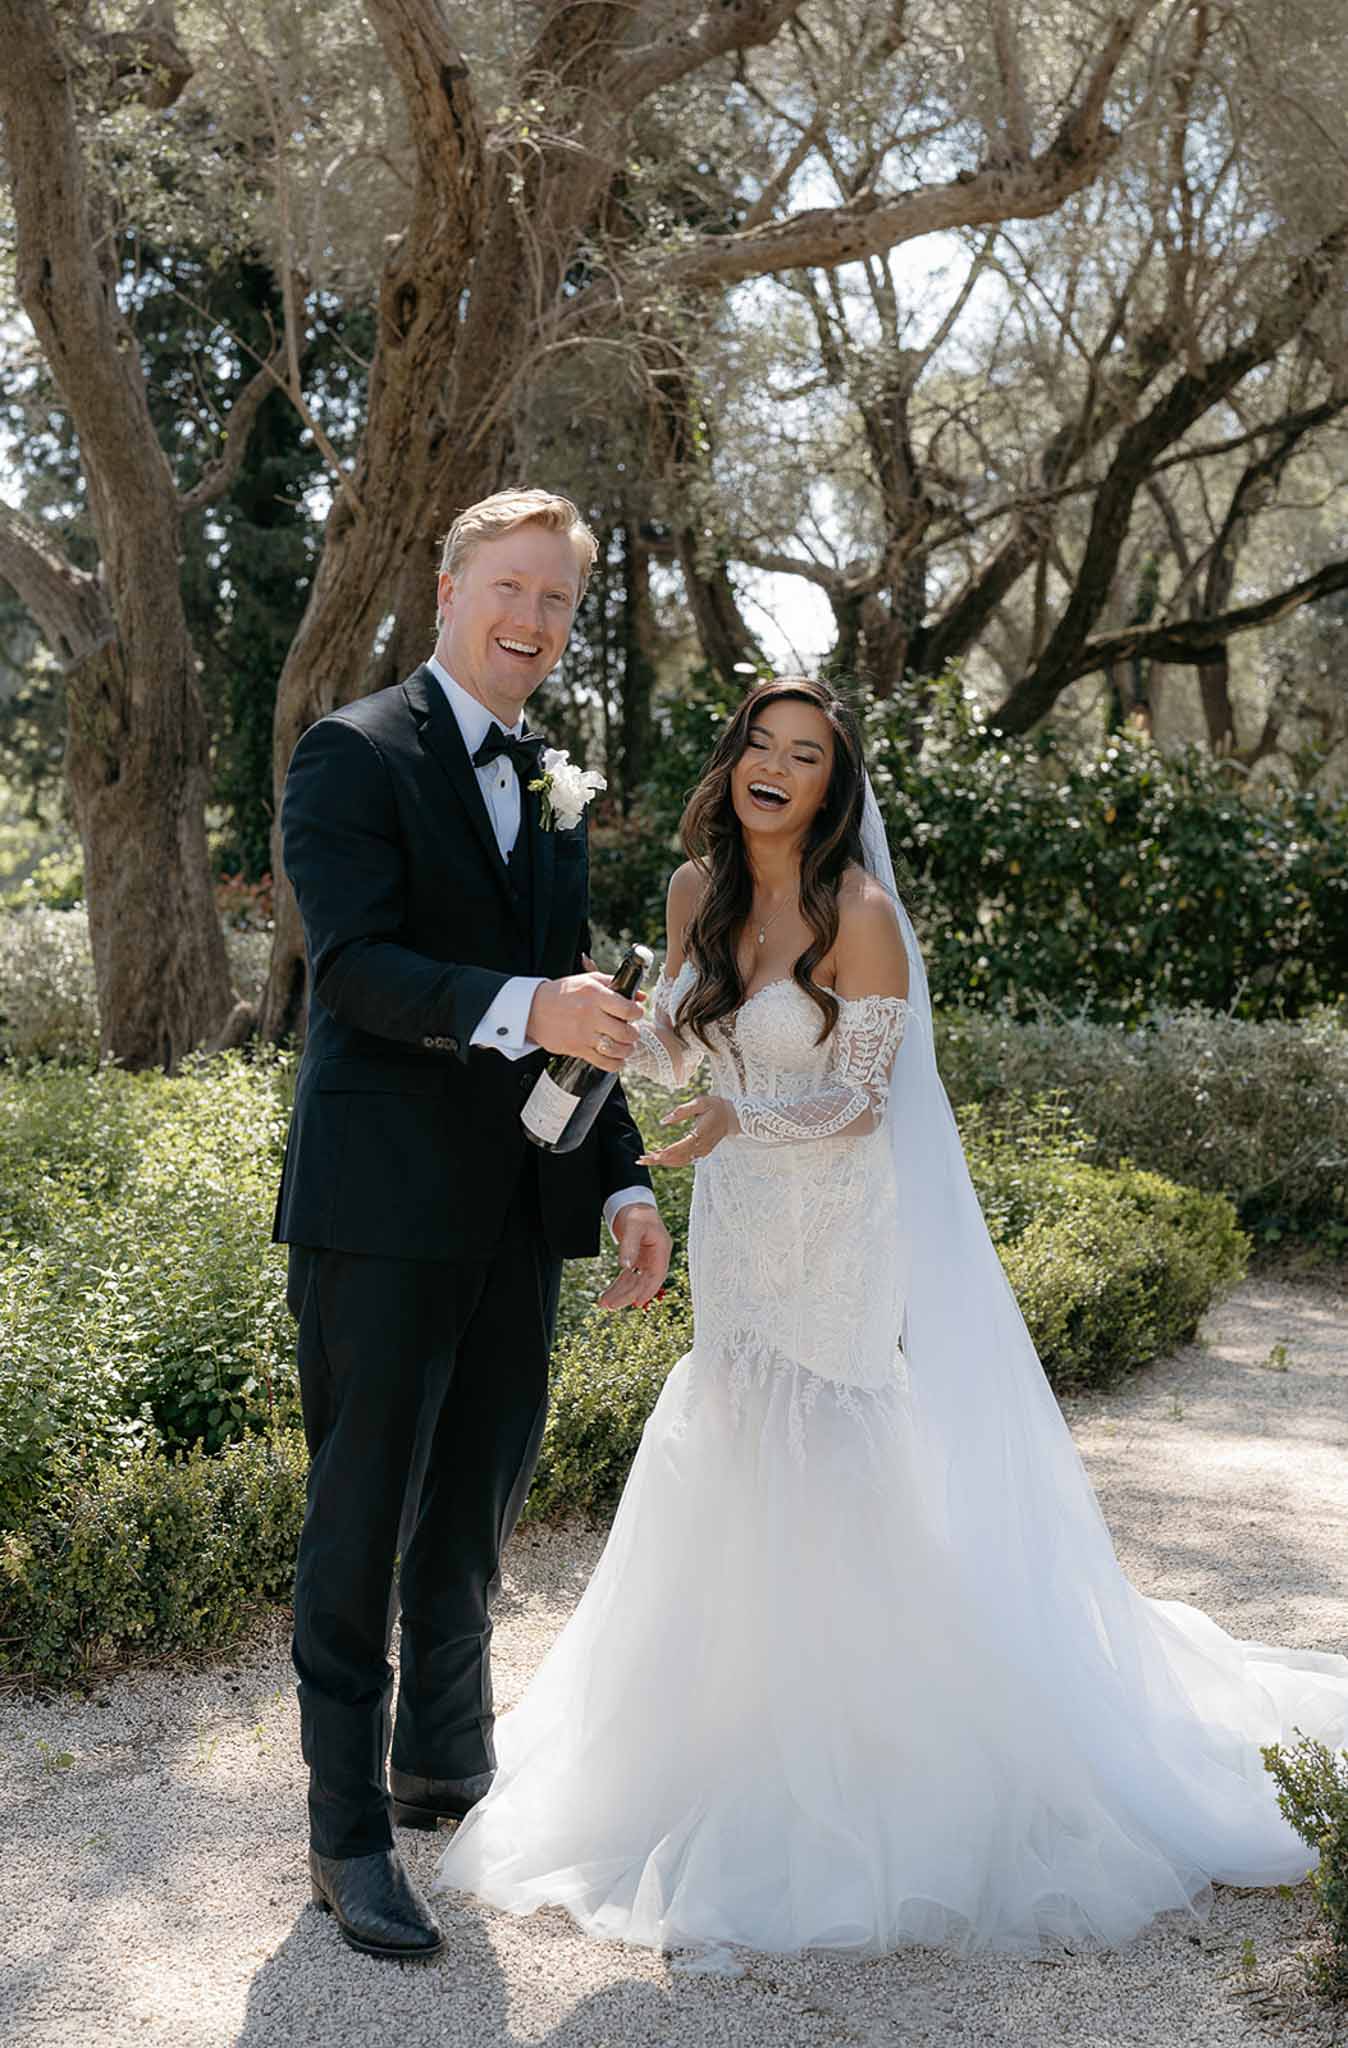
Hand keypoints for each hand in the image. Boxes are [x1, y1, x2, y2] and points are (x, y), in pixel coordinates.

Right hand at [527, 963, 644, 1072]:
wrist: (533, 1009)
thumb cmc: (563, 993)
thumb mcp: (588, 981)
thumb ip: (615, 984)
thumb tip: (641, 996)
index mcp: (594, 995)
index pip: (627, 1009)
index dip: (637, 1013)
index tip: (636, 1013)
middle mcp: (590, 1015)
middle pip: (625, 1032)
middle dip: (634, 1033)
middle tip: (632, 1030)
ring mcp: (583, 1034)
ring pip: (617, 1049)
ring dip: (627, 1049)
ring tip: (627, 1044)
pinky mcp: (578, 1049)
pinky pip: (604, 1062)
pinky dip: (616, 1063)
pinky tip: (617, 1057)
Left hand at [596, 1203, 671, 1310]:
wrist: (633, 1203)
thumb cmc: (637, 1212)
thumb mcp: (633, 1225)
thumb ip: (629, 1246)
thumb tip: (625, 1266)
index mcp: (661, 1249)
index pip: (656, 1275)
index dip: (648, 1290)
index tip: (636, 1302)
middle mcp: (655, 1257)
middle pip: (643, 1282)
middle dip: (627, 1295)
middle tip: (610, 1305)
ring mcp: (646, 1260)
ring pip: (634, 1281)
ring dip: (620, 1293)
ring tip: (604, 1304)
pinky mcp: (637, 1260)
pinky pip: (628, 1277)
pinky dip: (619, 1286)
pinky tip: (610, 1295)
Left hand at [637, 1094, 738, 1168]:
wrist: (733, 1116)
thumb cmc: (715, 1106)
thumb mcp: (700, 1102)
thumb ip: (681, 1111)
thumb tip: (663, 1121)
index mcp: (701, 1134)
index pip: (681, 1147)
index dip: (666, 1153)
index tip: (652, 1155)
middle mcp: (701, 1147)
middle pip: (677, 1158)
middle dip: (658, 1160)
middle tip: (641, 1160)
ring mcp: (702, 1152)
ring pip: (680, 1161)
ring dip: (662, 1162)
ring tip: (645, 1159)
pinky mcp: (701, 1153)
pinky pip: (684, 1159)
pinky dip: (671, 1160)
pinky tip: (659, 1155)